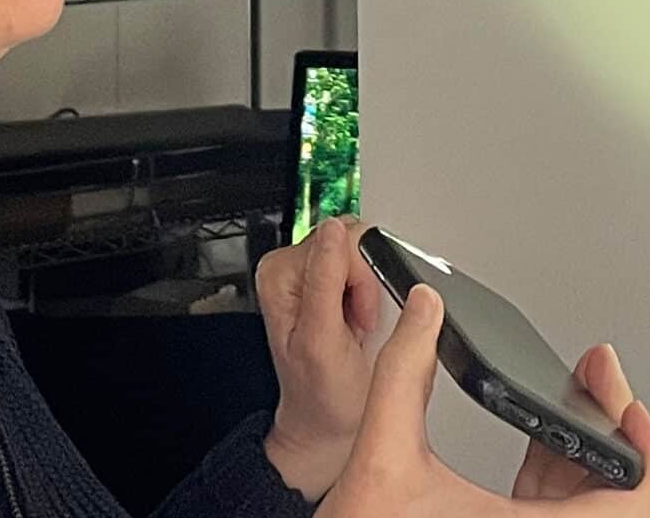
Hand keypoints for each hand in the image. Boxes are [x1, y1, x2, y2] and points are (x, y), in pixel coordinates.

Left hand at [257, 216, 381, 498]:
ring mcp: (309, 271)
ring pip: (363, 253)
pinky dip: (370, 296)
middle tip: (353, 325)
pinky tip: (355, 322)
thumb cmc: (322, 393)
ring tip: (353, 326)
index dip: (360, 282)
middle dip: (365, 286)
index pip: (339, 240)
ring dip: (369, 293)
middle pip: (352, 242)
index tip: (353, 316)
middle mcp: (288, 266)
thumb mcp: (323, 339)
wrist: (326, 420)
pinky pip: (367, 266)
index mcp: (278, 273)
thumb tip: (333, 230)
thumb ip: (325, 280)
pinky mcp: (329, 277)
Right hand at [319, 286, 649, 517]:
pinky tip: (539, 438)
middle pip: (618, 497)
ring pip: (587, 506)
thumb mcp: (379, 456)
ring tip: (576, 394)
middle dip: (610, 425)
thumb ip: (402, 377)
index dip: (648, 448)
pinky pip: (555, 513)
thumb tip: (423, 315)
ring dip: (585, 449)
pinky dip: (557, 473)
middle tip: (598, 376)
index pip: (636, 503)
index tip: (627, 401)